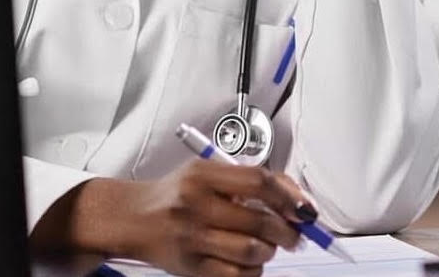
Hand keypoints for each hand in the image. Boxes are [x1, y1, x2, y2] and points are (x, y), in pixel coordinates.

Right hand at [61, 161, 311, 276]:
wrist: (134, 218)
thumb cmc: (176, 193)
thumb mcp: (206, 172)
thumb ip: (245, 179)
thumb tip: (293, 195)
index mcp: (203, 175)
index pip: (258, 181)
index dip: (289, 195)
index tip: (305, 207)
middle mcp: (197, 205)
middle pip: (259, 221)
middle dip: (288, 230)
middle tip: (295, 233)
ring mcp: (193, 238)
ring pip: (251, 251)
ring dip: (270, 251)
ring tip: (269, 245)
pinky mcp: (192, 267)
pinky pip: (237, 276)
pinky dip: (253, 270)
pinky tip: (250, 261)